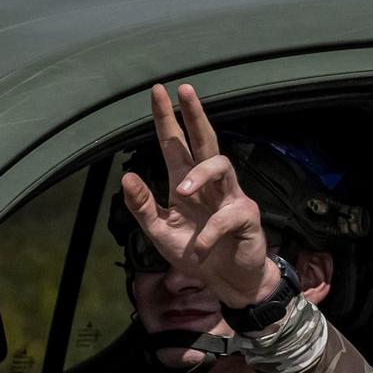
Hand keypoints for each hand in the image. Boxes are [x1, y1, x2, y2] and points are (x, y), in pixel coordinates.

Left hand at [121, 84, 280, 308]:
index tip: (157, 91)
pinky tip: (200, 248)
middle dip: (194, 115)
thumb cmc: (197, 252)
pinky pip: (228, 217)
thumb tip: (126, 176)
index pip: (175, 144)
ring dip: (200, 174)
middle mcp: (209, 184)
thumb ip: (143, 207)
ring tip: (181, 191)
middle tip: (185, 89)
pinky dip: (210, 233)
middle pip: (205, 140)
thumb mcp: (160, 232)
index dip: (166, 119)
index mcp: (186, 183)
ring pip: (222, 166)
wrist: (228, 282)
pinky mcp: (246, 218)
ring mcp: (230, 197)